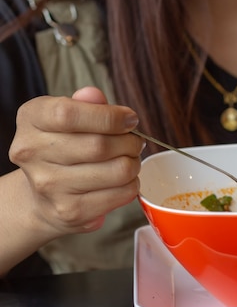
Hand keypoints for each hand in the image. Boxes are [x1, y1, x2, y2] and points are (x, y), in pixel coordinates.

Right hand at [9, 87, 143, 234]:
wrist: (42, 197)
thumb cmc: (63, 148)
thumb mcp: (68, 118)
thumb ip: (86, 105)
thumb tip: (95, 95)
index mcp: (31, 119)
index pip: (69, 114)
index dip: (110, 116)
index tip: (130, 119)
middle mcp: (32, 152)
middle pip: (100, 145)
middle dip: (130, 142)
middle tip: (135, 142)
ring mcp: (49, 185)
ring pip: (117, 170)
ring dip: (134, 164)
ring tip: (129, 160)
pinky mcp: (70, 210)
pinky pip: (121, 194)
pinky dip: (132, 185)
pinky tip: (123, 180)